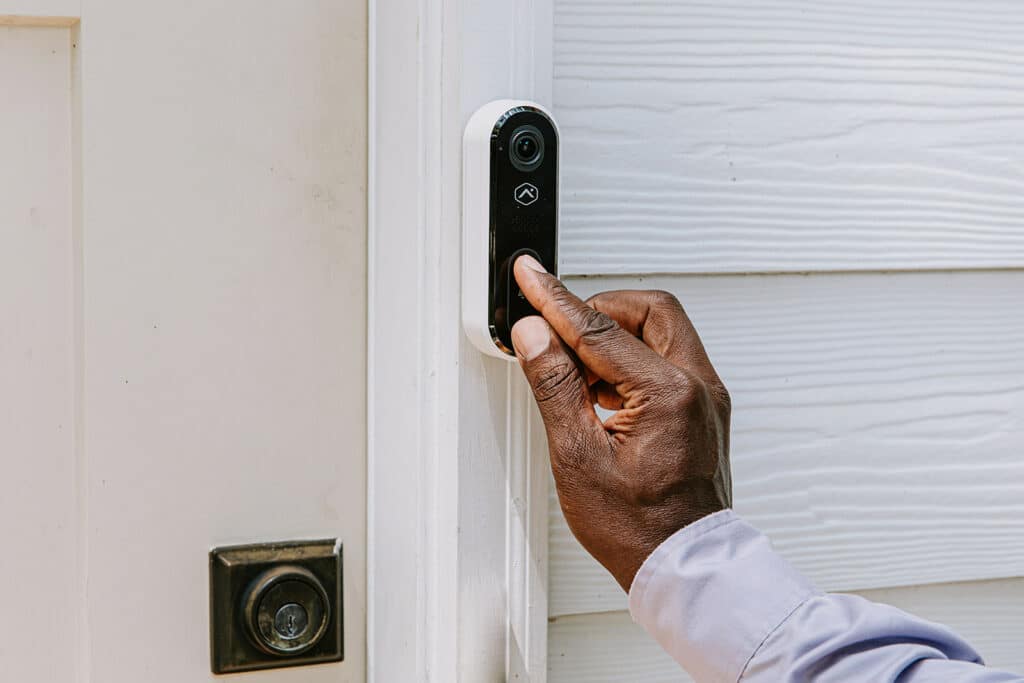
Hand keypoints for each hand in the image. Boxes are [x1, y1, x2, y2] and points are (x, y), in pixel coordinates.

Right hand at [511, 255, 731, 590]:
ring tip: (575, 375)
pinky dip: (630, 361)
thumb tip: (536, 335)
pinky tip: (600, 392)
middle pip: (648, 311)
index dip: (556, 300)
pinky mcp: (702, 409)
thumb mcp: (578, 456)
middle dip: (598, 310)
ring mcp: (706, 397)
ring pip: (660, 332)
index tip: (531, 277)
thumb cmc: (638, 528)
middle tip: (558, 327)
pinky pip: (666, 360)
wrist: (682, 566)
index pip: (601, 327)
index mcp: (670, 395)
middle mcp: (699, 387)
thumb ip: (556, 385)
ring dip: (614, 337)